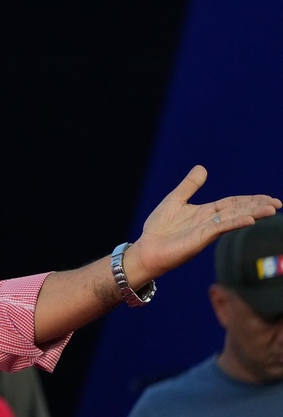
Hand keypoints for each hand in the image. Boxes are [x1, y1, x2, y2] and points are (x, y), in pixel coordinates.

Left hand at [129, 165, 280, 280]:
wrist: (146, 249)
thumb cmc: (158, 228)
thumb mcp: (175, 200)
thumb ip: (189, 186)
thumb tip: (202, 167)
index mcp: (206, 212)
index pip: (233, 204)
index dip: (250, 200)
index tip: (269, 198)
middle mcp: (210, 222)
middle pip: (238, 210)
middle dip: (258, 206)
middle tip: (278, 204)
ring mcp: (206, 231)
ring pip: (233, 219)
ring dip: (253, 213)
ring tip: (271, 209)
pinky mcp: (200, 239)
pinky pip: (220, 228)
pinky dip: (235, 222)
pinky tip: (249, 219)